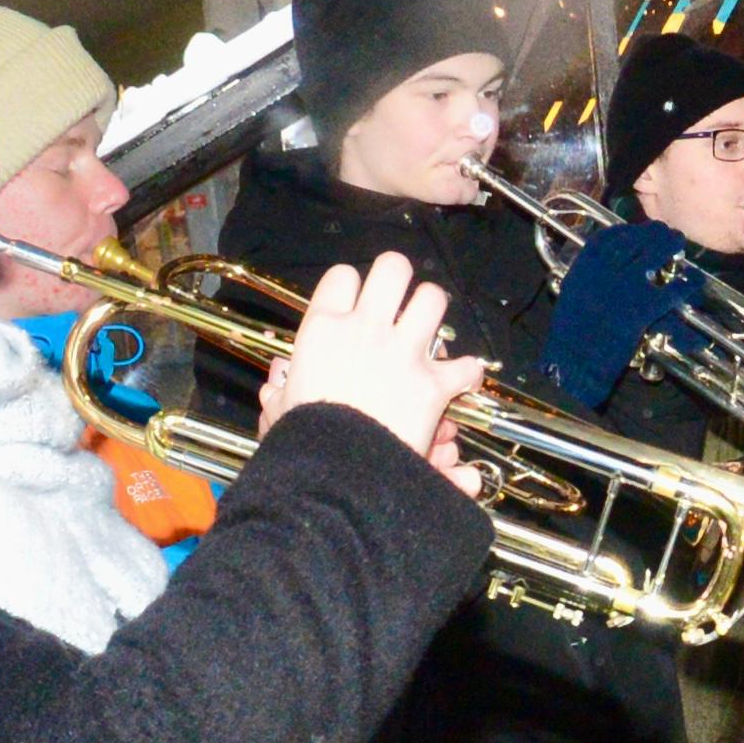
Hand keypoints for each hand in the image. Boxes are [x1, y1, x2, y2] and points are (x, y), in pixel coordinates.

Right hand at [266, 252, 489, 491]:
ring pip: (433, 298)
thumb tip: (275, 390)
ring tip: (429, 329)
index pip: (342, 276)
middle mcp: (365, 329)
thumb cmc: (303, 442)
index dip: (352, 286)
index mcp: (323, 329)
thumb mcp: (282, 411)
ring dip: (434, 312)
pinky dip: (467, 373)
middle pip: (392, 267)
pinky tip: (460, 380)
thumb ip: (283, 394)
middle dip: (399, 278)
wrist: (337, 475)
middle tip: (399, 300)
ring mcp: (403, 352)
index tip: (355, 303)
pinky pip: (466, 365)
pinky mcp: (433, 383)